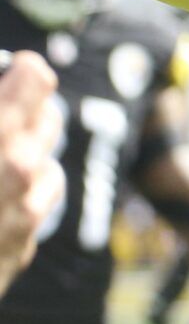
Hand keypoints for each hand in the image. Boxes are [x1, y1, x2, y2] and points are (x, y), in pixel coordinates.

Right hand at [0, 51, 65, 295]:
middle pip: (49, 117)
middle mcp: (17, 172)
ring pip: (49, 163)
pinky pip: (38, 205)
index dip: (19, 72)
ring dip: (28, 153)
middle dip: (25, 110)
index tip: (10, 72)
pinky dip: (25, 194)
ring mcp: (24, 215)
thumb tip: (1, 82)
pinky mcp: (20, 250)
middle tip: (3, 109)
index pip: (35, 80)